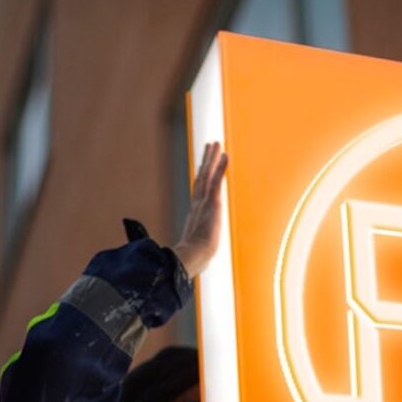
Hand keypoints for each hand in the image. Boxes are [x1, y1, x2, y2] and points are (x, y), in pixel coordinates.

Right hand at [173, 141, 227, 277]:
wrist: (193, 258)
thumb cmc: (192, 258)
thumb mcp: (191, 250)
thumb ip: (185, 248)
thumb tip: (177, 256)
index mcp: (194, 214)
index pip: (198, 191)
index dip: (201, 176)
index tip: (202, 165)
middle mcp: (198, 204)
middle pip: (202, 177)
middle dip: (206, 160)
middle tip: (210, 146)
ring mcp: (204, 202)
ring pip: (208, 174)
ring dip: (212, 157)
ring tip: (215, 143)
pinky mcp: (212, 203)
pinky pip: (217, 180)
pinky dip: (220, 166)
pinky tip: (224, 154)